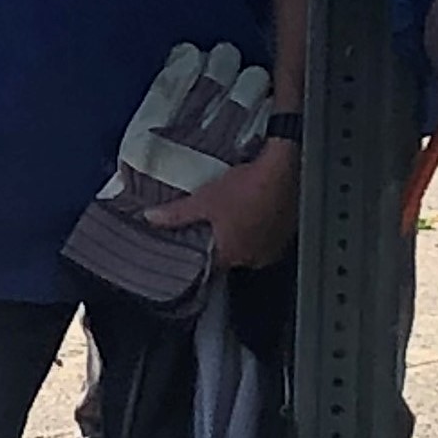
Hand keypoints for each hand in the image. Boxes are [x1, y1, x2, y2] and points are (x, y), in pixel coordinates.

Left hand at [148, 138, 300, 269]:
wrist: (286, 171)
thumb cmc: (246, 188)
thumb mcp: (205, 199)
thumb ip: (177, 214)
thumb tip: (150, 219)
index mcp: (232, 255)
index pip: (208, 266)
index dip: (197, 255)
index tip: (188, 245)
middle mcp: (254, 259)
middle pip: (230, 257)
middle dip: (219, 243)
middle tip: (209, 225)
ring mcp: (273, 248)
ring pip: (249, 247)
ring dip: (240, 236)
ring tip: (230, 216)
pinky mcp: (286, 234)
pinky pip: (266, 237)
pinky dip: (257, 228)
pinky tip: (251, 211)